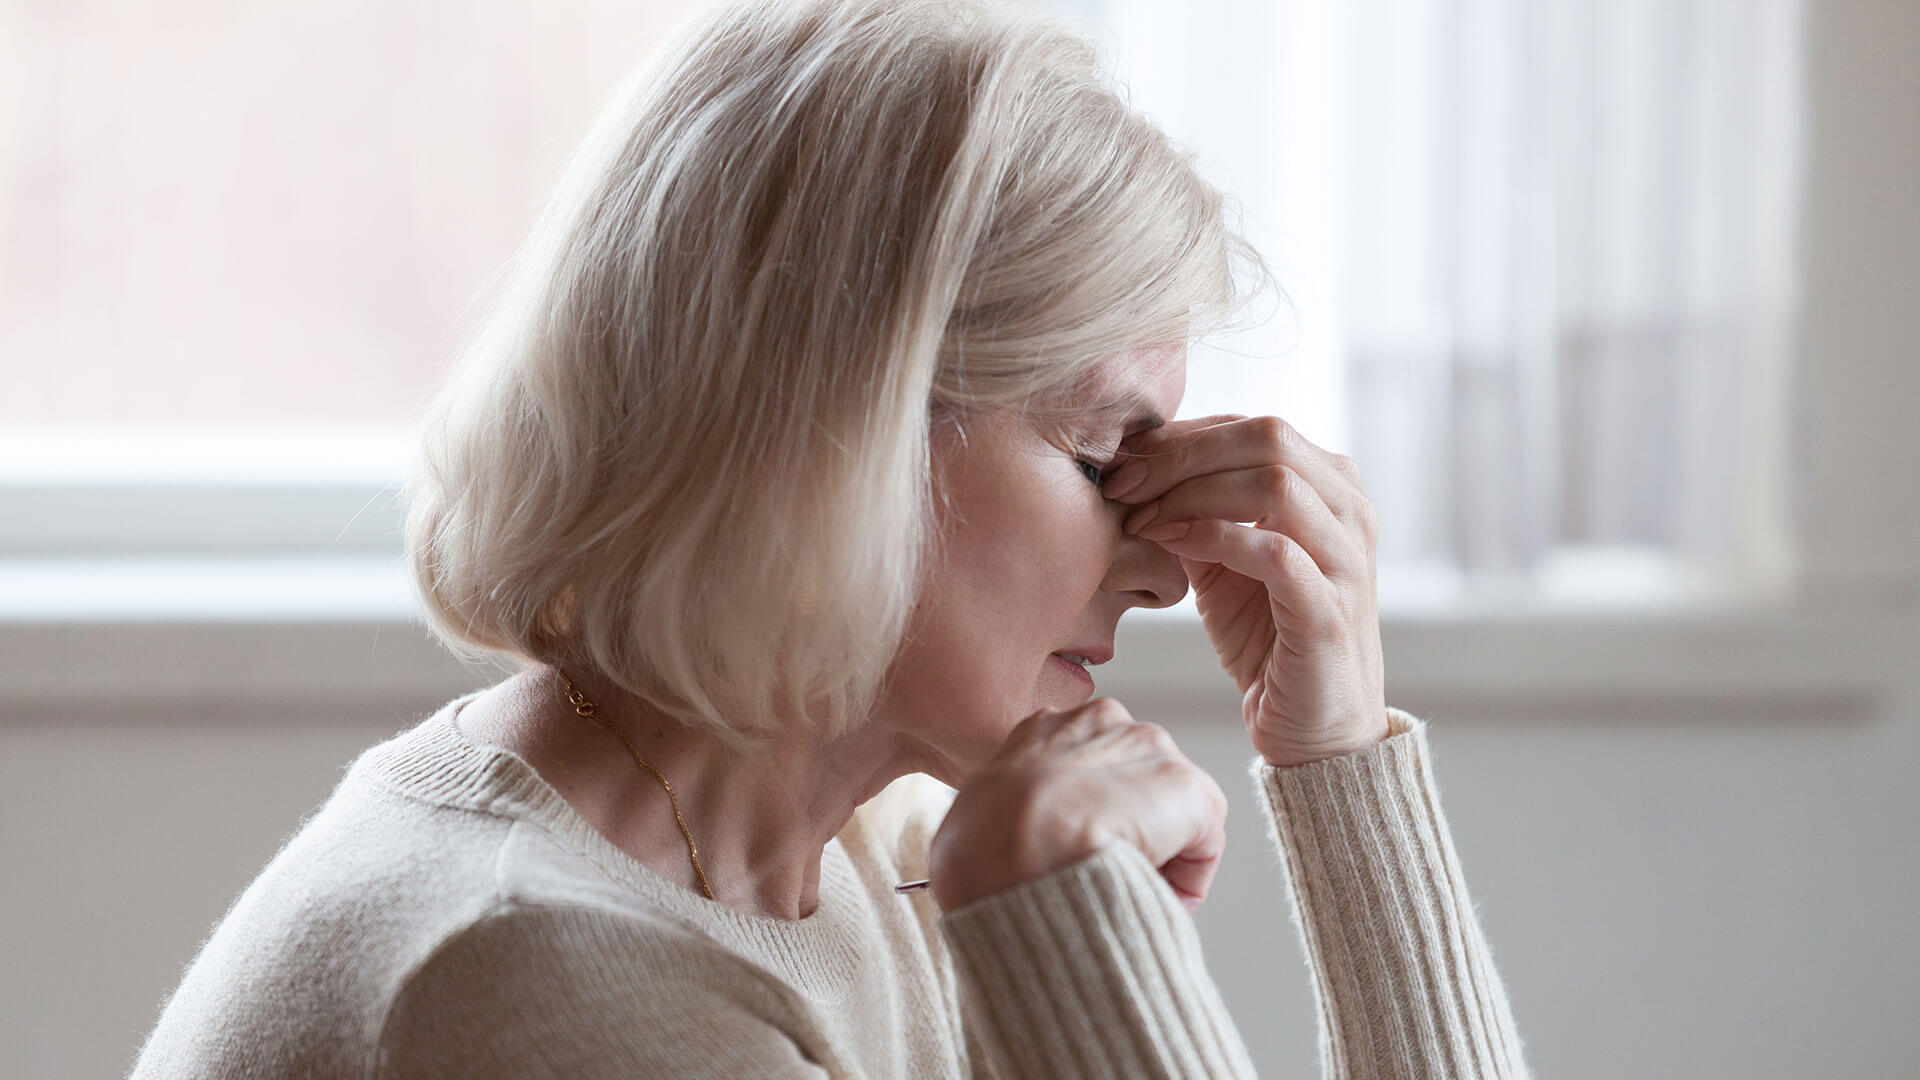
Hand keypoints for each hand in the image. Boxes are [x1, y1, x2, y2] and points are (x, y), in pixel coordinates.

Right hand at [927, 698, 1227, 913]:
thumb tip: (1010, 855)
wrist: (1012, 852)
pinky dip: (1187, 878)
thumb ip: (1005, 821)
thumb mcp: (973, 820)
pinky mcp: (1187, 788)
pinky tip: (1155, 898)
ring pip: (1170, 811)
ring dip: (1157, 853)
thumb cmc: (978, 850)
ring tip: (1127, 893)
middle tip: (1108, 879)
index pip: (1083, 770)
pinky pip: (1203, 843)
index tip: (1078, 859)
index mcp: (1043, 729)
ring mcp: (1148, 750)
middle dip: (1129, 831)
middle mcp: (1101, 722)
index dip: (1086, 821)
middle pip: (1133, 784)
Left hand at [1101, 415, 1388, 766]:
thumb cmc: (1268, 639)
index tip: (1123, 462)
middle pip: (1268, 438)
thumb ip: (1195, 513)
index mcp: (1331, 487)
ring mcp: (1348, 560)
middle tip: (1123, 482)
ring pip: (1276, 483)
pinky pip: (1273, 551)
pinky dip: (1212, 537)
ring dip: (1192, 493)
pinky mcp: (1330, 612)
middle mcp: (1350, 512)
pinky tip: (1167, 543)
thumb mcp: (1222, 563)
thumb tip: (1137, 470)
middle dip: (1183, 454)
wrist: (1313, 729)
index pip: (1252, 428)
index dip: (1182, 436)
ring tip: (1141, 518)